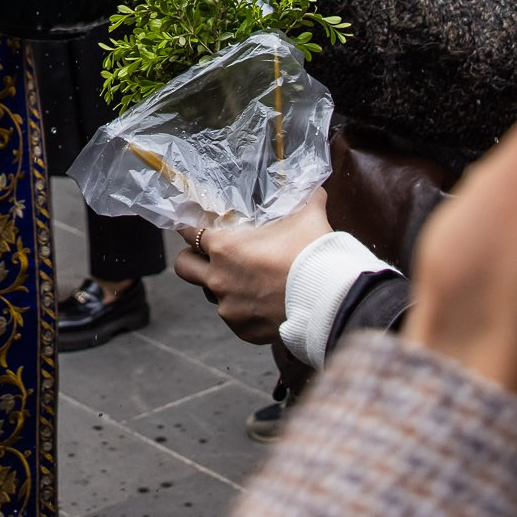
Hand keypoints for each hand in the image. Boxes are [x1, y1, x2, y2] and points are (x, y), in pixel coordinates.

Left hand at [176, 191, 333, 343]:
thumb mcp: (307, 215)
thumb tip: (312, 187)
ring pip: (212, 293)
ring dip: (224, 285)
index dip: (191, 227)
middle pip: (184, 266)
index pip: (189, 232)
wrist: (332, 299)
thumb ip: (304, 197)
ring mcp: (228, 307)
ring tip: (250, 280)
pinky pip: (235, 317)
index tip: (195, 227)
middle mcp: (218, 278)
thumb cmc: (314, 253)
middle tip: (209, 256)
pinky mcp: (242, 329)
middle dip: (192, 259)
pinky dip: (245, 310)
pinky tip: (265, 302)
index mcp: (224, 247)